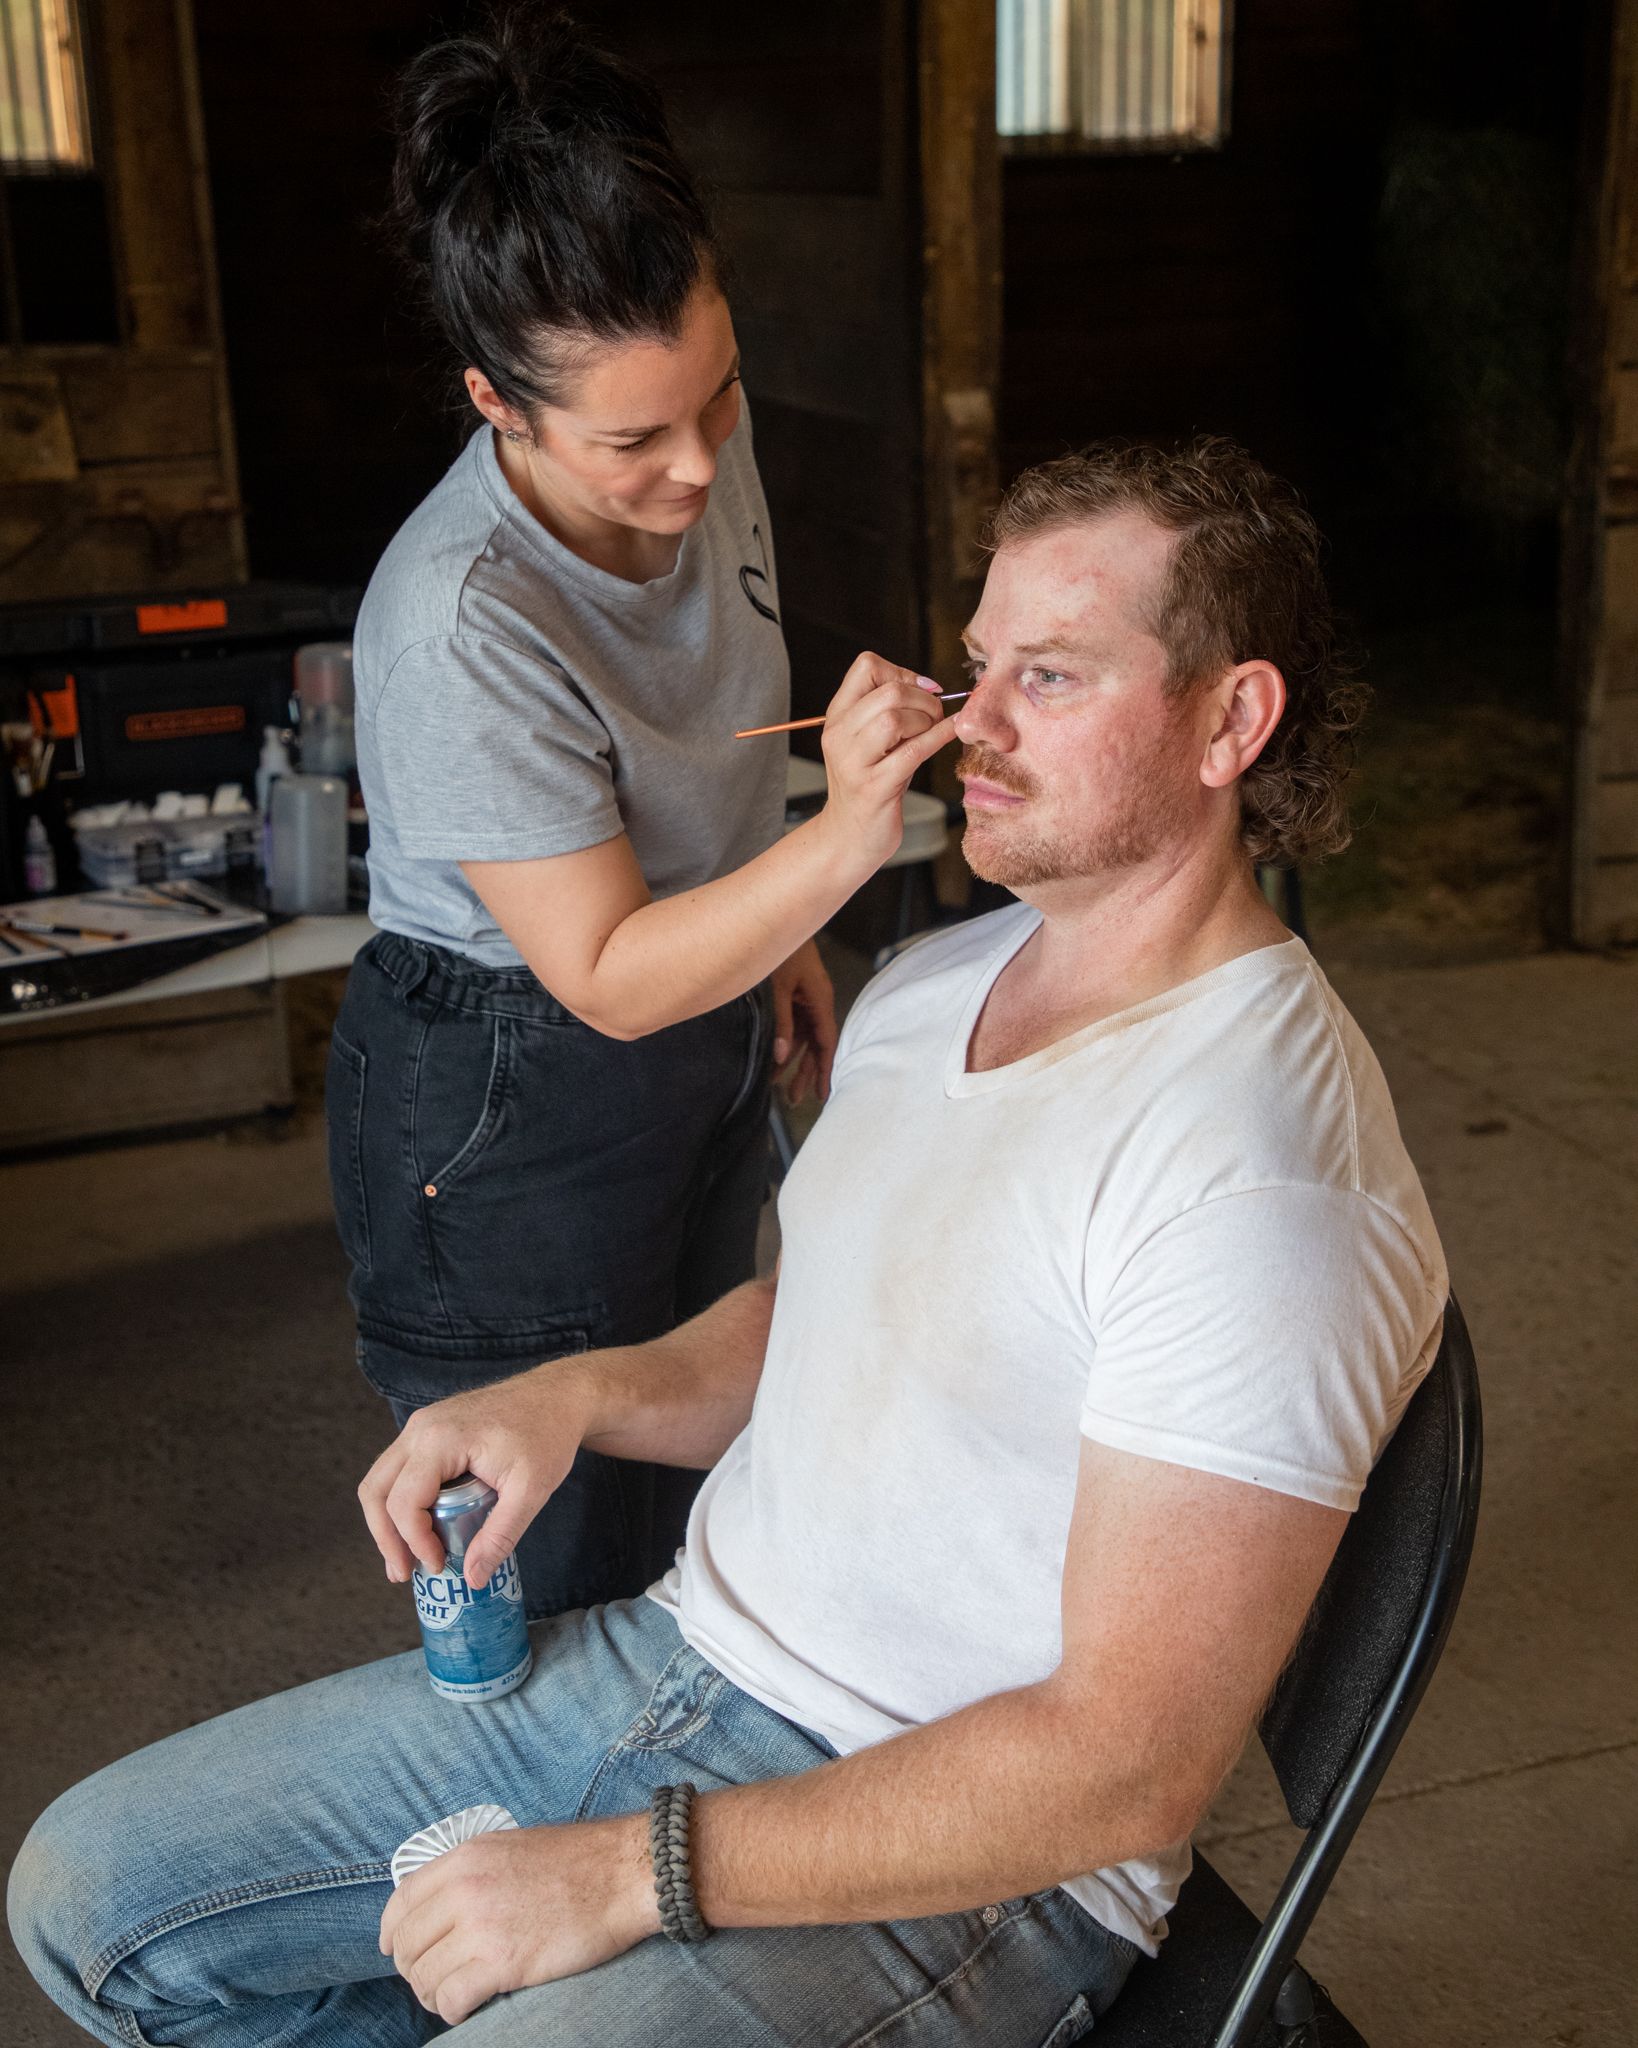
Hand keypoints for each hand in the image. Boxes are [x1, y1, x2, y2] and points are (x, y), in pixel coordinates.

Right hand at [357, 1366, 592, 1587]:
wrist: (559, 1395)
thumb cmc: (547, 1435)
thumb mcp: (531, 1491)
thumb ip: (500, 1536)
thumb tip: (471, 1580)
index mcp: (440, 1440)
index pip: (404, 1501)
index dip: (414, 1542)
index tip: (439, 1566)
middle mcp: (421, 1428)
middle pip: (376, 1490)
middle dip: (385, 1537)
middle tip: (404, 1573)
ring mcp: (421, 1425)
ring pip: (380, 1479)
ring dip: (385, 1522)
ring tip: (405, 1560)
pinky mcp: (429, 1429)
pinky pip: (398, 1469)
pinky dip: (398, 1502)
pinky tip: (417, 1529)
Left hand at [380, 1815, 658, 2025]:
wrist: (623, 1873)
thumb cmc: (578, 1862)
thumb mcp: (512, 1847)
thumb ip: (473, 1871)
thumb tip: (445, 1905)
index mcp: (466, 1857)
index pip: (401, 1901)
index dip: (393, 1932)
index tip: (395, 1949)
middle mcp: (465, 1889)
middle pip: (408, 1944)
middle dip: (414, 1969)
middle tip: (434, 1980)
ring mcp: (482, 1926)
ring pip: (424, 1976)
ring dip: (432, 1994)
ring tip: (453, 1995)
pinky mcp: (502, 1962)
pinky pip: (451, 1998)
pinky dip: (453, 2009)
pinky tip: (469, 2005)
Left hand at [770, 937, 836, 1104]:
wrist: (775, 916)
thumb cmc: (783, 949)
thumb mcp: (779, 989)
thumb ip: (781, 1023)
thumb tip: (780, 1056)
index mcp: (820, 1000)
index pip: (826, 1042)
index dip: (825, 1070)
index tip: (823, 1094)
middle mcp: (817, 1002)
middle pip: (815, 1045)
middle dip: (806, 1073)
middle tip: (795, 1099)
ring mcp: (807, 999)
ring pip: (803, 1038)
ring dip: (792, 1061)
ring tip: (780, 1086)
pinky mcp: (796, 995)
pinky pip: (795, 1026)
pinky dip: (786, 1043)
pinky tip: (777, 1060)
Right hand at [816, 653, 958, 871]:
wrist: (849, 837)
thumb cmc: (870, 784)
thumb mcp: (869, 741)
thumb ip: (888, 711)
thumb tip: (930, 686)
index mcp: (837, 717)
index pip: (866, 666)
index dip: (902, 672)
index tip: (921, 691)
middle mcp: (839, 736)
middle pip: (888, 691)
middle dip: (923, 699)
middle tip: (934, 715)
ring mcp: (853, 763)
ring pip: (894, 718)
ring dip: (926, 720)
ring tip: (932, 732)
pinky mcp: (874, 788)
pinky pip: (913, 751)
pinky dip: (939, 737)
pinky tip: (952, 734)